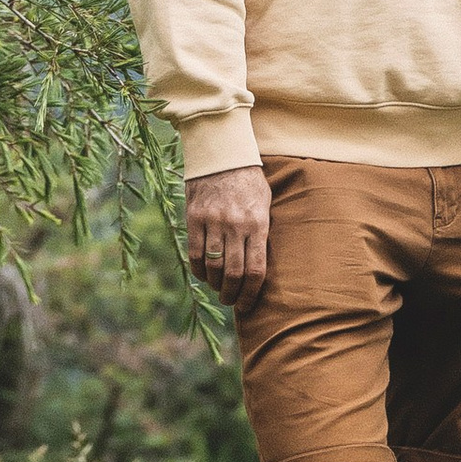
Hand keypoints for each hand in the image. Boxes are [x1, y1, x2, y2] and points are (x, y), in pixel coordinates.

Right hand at [185, 164, 271, 302]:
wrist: (222, 155)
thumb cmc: (249, 182)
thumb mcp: (265, 204)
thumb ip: (262, 234)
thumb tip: (259, 267)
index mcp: (258, 224)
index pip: (255, 270)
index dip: (251, 294)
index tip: (248, 305)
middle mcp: (236, 225)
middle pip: (233, 273)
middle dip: (232, 294)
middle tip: (231, 301)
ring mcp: (213, 221)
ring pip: (213, 267)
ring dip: (215, 285)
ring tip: (219, 289)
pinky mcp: (194, 218)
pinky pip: (195, 254)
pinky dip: (199, 271)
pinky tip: (204, 275)